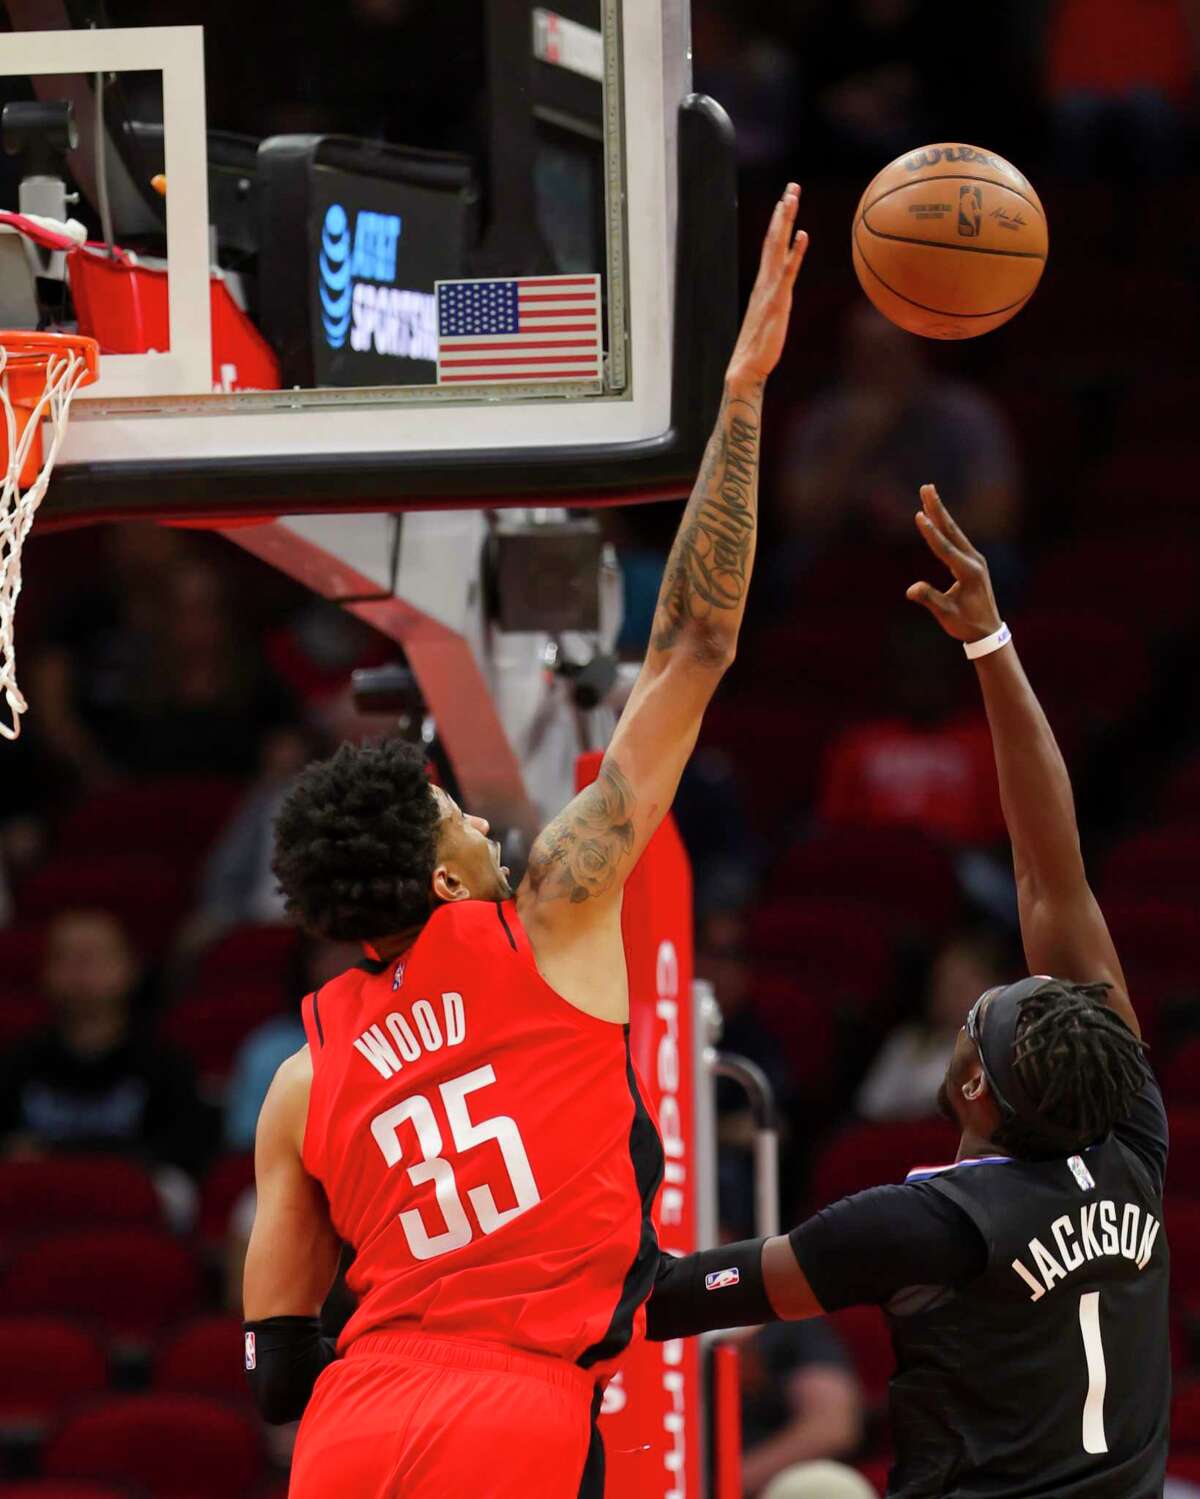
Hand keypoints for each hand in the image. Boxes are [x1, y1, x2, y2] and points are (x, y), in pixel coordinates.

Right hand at [726, 183, 808, 387]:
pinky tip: (802, 235)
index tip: (786, 199)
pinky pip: (787, 272)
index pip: (771, 246)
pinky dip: (794, 253)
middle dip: (782, 211)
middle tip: (791, 186)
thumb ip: (776, 305)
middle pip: (773, 239)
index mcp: (764, 284)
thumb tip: (782, 298)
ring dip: (784, 222)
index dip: (779, 222)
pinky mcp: (777, 302)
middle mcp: (765, 281)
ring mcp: (770, 290)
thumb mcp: (771, 320)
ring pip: (776, 248)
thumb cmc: (759, 349)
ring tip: (791, 197)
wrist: (746, 367)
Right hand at [906, 484, 1002, 642]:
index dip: (930, 532)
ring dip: (940, 512)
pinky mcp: (972, 561)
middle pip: (952, 530)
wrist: (987, 630)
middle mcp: (974, 561)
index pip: (945, 548)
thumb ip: (930, 599)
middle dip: (937, 508)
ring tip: (929, 493)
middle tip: (927, 487)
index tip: (919, 515)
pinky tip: (937, 516)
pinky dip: (945, 525)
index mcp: (968, 572)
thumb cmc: (966, 623)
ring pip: (954, 531)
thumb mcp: (946, 614)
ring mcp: (974, 559)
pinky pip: (956, 539)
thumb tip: (911, 590)